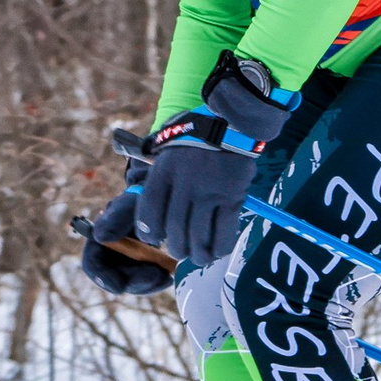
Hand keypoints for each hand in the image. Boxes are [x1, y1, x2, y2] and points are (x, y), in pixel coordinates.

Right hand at [78, 170, 171, 294]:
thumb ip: (116, 218)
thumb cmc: (138, 200)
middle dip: (135, 282)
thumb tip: (100, 237)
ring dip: (148, 283)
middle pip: (115, 279)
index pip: (93, 265)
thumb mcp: (129, 205)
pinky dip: (157, 280)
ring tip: (166, 276)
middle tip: (156, 277)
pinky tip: (168, 275)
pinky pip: (147, 280)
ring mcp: (125, 263)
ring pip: (133, 283)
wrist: (157, 201)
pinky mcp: (142, 267)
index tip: (120, 287)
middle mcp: (109, 255)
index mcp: (98, 240)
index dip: (103, 278)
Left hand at [136, 136, 256, 268]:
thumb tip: (152, 218)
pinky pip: (224, 233)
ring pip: (198, 237)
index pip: (149, 213)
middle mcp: (184, 185)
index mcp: (163, 173)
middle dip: (176, 248)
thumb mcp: (166, 152)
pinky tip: (217, 250)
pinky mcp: (232, 198)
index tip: (154, 238)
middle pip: (174, 230)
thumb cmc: (194, 140)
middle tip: (180, 250)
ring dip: (198, 254)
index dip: (149, 232)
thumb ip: (158, 181)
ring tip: (200, 257)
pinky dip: (219, 247)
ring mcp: (209, 193)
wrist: (229, 124)